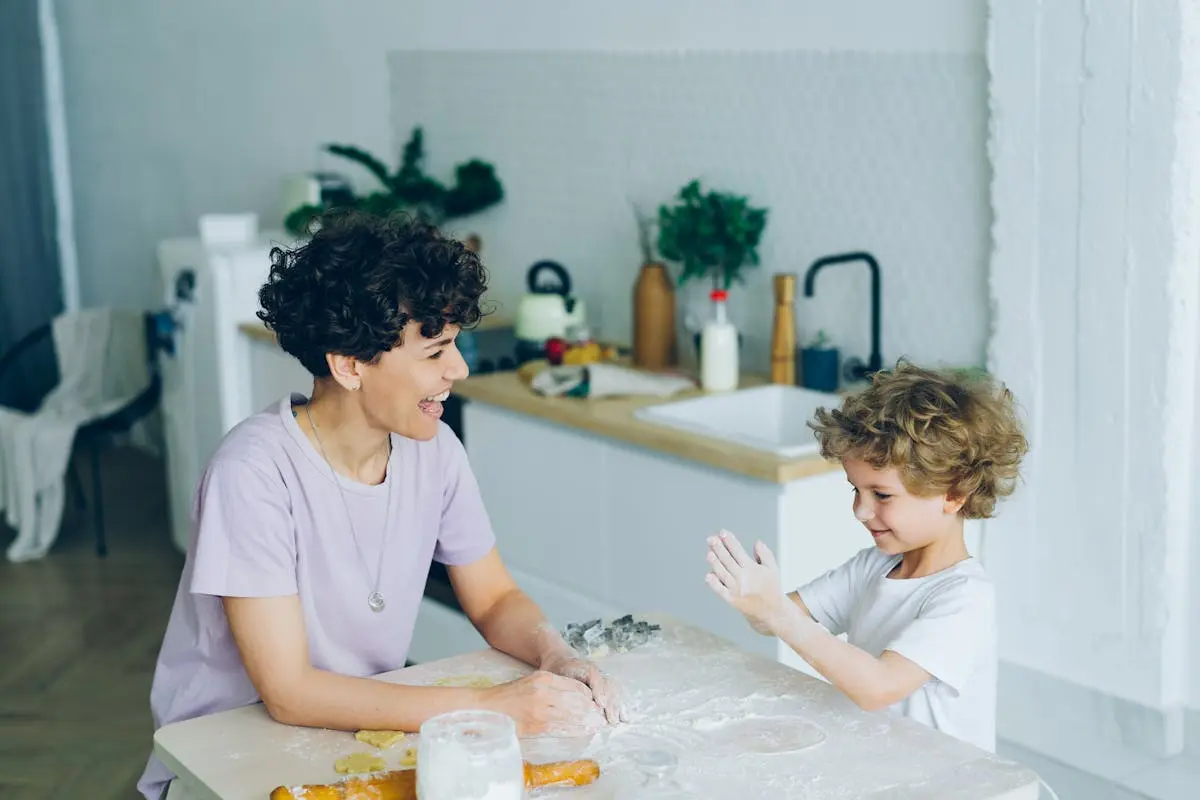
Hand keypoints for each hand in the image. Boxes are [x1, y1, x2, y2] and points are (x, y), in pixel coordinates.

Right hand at [483, 670, 604, 737]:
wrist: (487, 708)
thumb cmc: (509, 696)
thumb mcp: (531, 682)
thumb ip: (551, 687)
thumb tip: (574, 697)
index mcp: (543, 678)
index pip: (574, 686)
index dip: (588, 696)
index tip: (595, 702)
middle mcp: (544, 691)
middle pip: (576, 700)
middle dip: (590, 710)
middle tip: (600, 716)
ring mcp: (540, 709)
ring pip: (571, 714)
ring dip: (586, 721)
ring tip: (596, 725)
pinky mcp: (536, 724)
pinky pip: (560, 727)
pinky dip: (574, 730)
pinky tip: (582, 731)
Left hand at [539, 651, 625, 724]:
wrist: (560, 658)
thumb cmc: (555, 670)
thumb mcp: (552, 675)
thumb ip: (559, 685)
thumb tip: (563, 702)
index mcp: (582, 666)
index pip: (594, 675)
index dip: (599, 690)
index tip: (601, 704)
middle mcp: (596, 670)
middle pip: (608, 684)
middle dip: (611, 703)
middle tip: (611, 721)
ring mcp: (602, 675)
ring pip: (614, 688)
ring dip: (618, 705)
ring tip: (621, 721)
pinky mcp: (605, 682)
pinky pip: (616, 692)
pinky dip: (621, 703)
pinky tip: (625, 716)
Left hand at [705, 530, 785, 634]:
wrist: (771, 611)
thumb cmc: (771, 588)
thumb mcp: (773, 569)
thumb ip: (765, 554)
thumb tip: (757, 542)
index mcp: (753, 569)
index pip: (738, 551)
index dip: (730, 541)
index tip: (723, 532)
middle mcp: (743, 579)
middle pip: (727, 560)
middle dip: (719, 548)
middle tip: (711, 539)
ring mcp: (736, 590)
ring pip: (722, 573)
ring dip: (714, 562)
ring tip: (709, 552)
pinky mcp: (732, 600)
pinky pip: (720, 590)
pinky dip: (713, 583)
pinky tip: (708, 575)